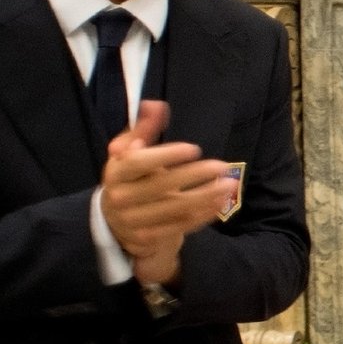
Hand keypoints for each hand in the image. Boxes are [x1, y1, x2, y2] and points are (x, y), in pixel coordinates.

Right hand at [100, 101, 234, 284]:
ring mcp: (133, 220)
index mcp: (115, 172)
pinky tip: (220, 202)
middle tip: (222, 166)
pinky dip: (202, 215)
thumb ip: (143, 129)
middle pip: (160, 186)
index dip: (166, 155)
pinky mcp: (147, 237)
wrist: (113, 220)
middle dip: (194, 175)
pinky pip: (179, 225)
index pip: (139, 163)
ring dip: (205, 197)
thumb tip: (155, 105)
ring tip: (229, 184)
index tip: (193, 148)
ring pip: (174, 208)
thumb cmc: (128, 178)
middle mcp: (120, 197)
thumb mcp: (128, 152)